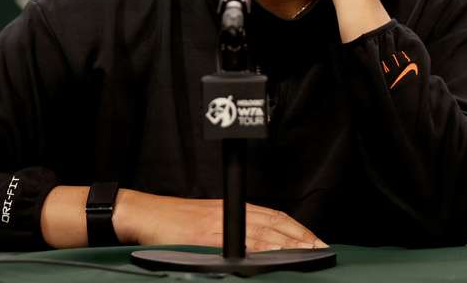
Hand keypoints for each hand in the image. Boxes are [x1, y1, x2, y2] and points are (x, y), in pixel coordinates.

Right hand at [115, 190, 327, 250]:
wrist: (145, 215)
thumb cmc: (173, 219)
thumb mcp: (208, 217)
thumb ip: (233, 227)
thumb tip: (260, 242)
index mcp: (232, 209)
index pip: (274, 216)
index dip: (297, 228)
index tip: (315, 240)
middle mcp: (230, 214)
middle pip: (274, 224)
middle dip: (300, 237)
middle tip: (321, 250)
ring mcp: (219, 227)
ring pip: (261, 233)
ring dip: (287, 244)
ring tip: (306, 254)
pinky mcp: (206, 238)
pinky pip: (238, 245)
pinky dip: (259, 251)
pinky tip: (273, 258)